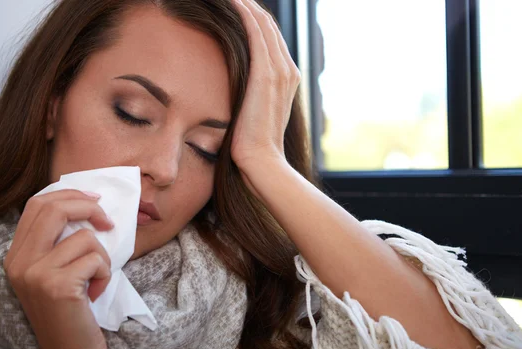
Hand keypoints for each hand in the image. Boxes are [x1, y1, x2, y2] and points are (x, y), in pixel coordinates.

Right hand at [4, 190, 113, 348]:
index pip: (37, 205)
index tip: (94, 199)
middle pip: (54, 208)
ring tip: (96, 279)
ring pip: (85, 237)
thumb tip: (88, 204)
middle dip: (89, 207)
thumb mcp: (56, 272)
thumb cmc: (72, 312)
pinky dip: (105, 273)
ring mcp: (36, 274)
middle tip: (108, 222)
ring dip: (103, 257)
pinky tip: (96, 293)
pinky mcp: (58, 286)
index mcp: (16, 255)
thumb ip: (59, 242)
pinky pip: (96, 259)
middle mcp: (19, 262)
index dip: (68, 194)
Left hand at [230, 0, 300, 182]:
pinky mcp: (267, 73)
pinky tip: (232, 2)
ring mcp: (281, 70)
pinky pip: (256, 32)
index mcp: (288, 77)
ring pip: (263, 24)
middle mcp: (289, 69)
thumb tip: (236, 88)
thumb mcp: (254, 112)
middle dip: (249, 7)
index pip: (270, 37)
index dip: (253, 18)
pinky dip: (245, 14)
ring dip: (245, 5)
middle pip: (268, 25)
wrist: (261, 160)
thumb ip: (252, 94)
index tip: (234, 7)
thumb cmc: (252, 142)